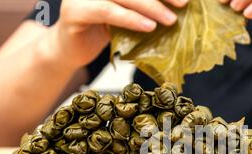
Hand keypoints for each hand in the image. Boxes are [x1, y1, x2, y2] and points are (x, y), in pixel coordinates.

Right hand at [44, 0, 188, 70]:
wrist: (69, 50)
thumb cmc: (100, 30)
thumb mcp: (126, 13)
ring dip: (150, 6)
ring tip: (170, 20)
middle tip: (183, 3)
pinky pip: (107, 11)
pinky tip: (148, 27)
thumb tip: (178, 7)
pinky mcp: (74, 11)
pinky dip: (130, 19)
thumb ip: (144, 6)